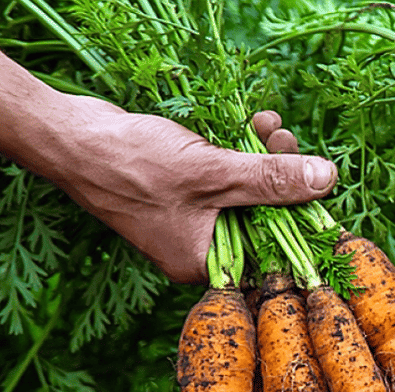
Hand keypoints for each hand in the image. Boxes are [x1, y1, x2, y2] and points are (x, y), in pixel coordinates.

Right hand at [0, 0, 335, 285]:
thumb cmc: (130, 166)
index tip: (325, 193)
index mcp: (203, 263)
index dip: (302, 223)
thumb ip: (272, 180)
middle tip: (291, 142)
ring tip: (272, 125)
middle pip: (264, 219)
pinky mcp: (183, 189)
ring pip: (248, 192)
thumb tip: (326, 181)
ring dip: (266, 157)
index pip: (271, 255)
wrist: (67, 137)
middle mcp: (198, 247)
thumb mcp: (213, 173)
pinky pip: (226, 176)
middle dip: (285, 179)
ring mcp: (190, 218)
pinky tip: (255, 124)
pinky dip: (242, 151)